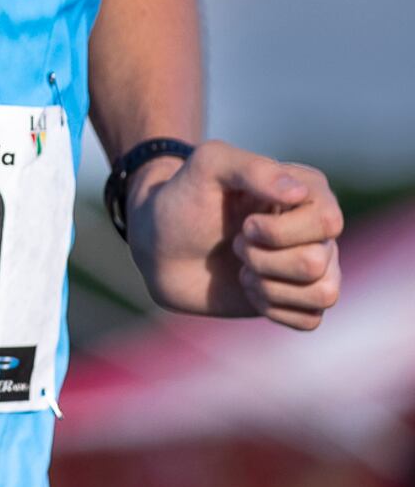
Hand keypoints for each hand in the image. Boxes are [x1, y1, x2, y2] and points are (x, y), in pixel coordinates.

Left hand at [127, 139, 344, 330]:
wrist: (159, 246)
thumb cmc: (184, 200)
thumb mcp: (207, 167)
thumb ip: (251, 167)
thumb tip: (298, 192)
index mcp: (308, 190)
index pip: (327, 221)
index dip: (278, 231)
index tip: (243, 224)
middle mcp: (319, 229)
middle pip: (317, 262)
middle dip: (262, 258)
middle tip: (236, 244)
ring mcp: (314, 265)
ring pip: (322, 293)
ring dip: (267, 285)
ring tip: (242, 267)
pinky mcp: (301, 300)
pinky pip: (310, 319)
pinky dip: (271, 308)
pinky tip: (248, 287)